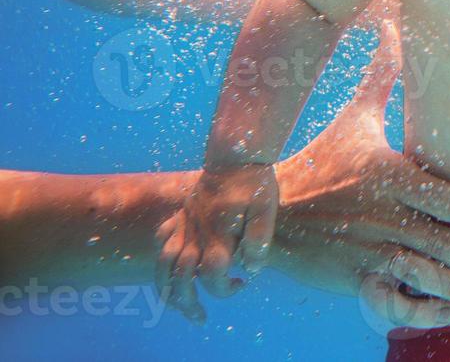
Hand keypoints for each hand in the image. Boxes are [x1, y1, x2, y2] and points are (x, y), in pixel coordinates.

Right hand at [157, 162, 278, 321]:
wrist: (236, 153)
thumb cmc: (254, 183)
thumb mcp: (266, 210)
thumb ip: (258, 241)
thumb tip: (251, 270)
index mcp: (218, 235)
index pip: (212, 275)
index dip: (225, 288)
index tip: (241, 283)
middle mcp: (196, 233)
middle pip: (180, 276)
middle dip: (186, 302)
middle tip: (200, 317)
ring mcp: (186, 222)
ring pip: (164, 261)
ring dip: (166, 286)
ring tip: (173, 303)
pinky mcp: (183, 212)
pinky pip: (163, 236)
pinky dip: (162, 253)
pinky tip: (168, 263)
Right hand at [264, 20, 449, 326]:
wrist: (262, 211)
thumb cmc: (320, 161)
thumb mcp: (353, 120)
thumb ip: (381, 78)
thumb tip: (392, 24)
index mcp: (387, 176)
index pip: (436, 198)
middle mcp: (381, 214)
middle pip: (439, 242)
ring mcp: (367, 249)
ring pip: (423, 273)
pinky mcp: (354, 278)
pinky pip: (392, 298)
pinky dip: (420, 309)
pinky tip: (448, 314)